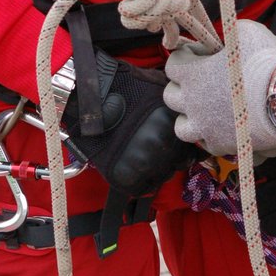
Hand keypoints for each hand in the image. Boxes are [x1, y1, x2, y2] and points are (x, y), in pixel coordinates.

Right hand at [62, 52, 197, 196]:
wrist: (87, 98)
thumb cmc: (121, 88)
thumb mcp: (157, 87)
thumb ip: (174, 105)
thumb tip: (188, 112)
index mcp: (171, 126)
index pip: (188, 149)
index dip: (183, 147)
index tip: (176, 146)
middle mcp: (161, 147)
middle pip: (177, 164)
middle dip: (171, 158)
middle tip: (159, 150)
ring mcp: (143, 164)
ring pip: (162, 177)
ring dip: (157, 170)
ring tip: (144, 157)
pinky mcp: (125, 177)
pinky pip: (142, 188)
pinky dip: (141, 181)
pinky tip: (135, 168)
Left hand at [164, 21, 275, 154]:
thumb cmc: (266, 62)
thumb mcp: (246, 32)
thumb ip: (227, 36)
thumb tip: (224, 40)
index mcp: (193, 75)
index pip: (172, 65)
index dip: (184, 57)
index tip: (198, 54)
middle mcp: (192, 103)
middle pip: (171, 96)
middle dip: (182, 86)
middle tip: (200, 81)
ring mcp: (205, 127)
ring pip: (182, 127)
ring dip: (190, 117)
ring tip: (205, 110)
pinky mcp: (222, 144)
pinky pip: (207, 143)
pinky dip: (212, 135)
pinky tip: (223, 126)